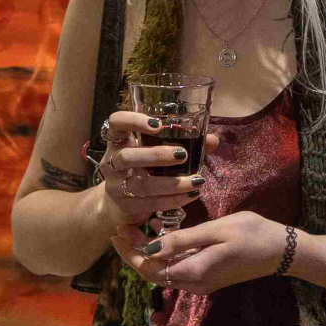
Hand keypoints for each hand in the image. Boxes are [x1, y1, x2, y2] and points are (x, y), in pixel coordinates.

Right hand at [95, 110, 214, 230]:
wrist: (120, 203)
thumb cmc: (143, 168)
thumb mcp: (156, 152)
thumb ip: (184, 144)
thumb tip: (213, 140)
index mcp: (119, 141)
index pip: (116, 122)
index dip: (133, 120)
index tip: (158, 125)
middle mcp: (112, 162)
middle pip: (127, 156)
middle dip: (156, 155)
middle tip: (183, 154)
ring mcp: (115, 185)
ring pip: (140, 184)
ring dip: (171, 183)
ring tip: (196, 180)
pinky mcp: (125, 205)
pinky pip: (149, 204)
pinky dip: (172, 200)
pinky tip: (190, 195)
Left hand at [112, 211, 288, 293]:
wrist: (282, 252)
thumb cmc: (253, 234)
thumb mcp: (216, 231)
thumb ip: (182, 240)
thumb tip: (149, 248)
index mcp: (193, 272)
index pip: (149, 267)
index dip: (129, 252)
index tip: (118, 230)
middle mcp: (193, 283)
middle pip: (152, 273)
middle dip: (132, 252)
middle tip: (121, 227)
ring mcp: (200, 282)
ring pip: (162, 272)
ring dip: (145, 254)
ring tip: (134, 229)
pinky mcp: (206, 276)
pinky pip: (175, 269)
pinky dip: (162, 255)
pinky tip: (158, 235)